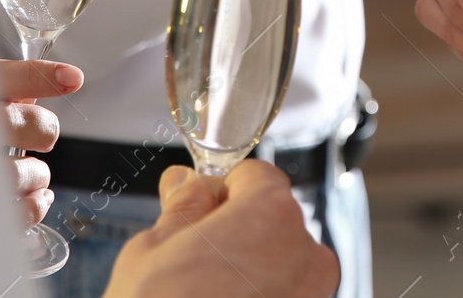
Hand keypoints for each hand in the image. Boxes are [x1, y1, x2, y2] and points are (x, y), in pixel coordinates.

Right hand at [0, 59, 82, 228]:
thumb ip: (3, 87)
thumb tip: (61, 79)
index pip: (1, 76)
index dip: (40, 77)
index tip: (71, 79)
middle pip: (17, 124)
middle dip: (42, 130)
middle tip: (43, 137)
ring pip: (15, 173)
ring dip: (37, 174)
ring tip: (34, 174)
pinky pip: (9, 214)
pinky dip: (33, 207)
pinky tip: (36, 198)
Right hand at [103, 162, 338, 297]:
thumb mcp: (152, 250)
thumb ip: (182, 208)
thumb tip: (187, 184)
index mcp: (271, 214)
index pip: (255, 176)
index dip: (222, 190)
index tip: (200, 206)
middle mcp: (305, 253)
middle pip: (273, 221)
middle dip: (237, 232)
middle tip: (193, 259)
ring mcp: (311, 295)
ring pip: (280, 263)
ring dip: (249, 270)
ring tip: (203, 293)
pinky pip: (284, 296)